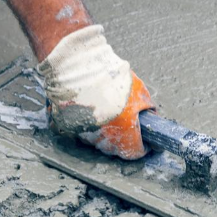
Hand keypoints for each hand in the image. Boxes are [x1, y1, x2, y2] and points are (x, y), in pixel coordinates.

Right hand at [38, 25, 154, 159]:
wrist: (76, 65)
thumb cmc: (108, 76)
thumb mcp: (138, 90)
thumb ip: (146, 108)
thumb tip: (151, 118)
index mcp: (123, 133)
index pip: (136, 151)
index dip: (142, 145)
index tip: (144, 139)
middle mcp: (102, 139)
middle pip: (115, 147)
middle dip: (122, 136)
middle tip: (123, 120)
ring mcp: (83, 134)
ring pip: (96, 140)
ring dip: (102, 130)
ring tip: (104, 110)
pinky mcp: (66, 128)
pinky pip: (78, 131)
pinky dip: (83, 124)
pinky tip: (87, 109)